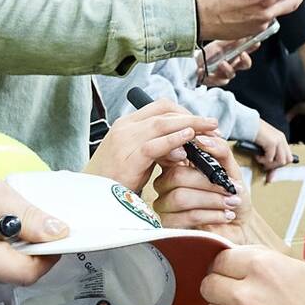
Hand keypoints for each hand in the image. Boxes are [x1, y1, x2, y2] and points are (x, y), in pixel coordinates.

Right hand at [86, 98, 218, 190]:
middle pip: (165, 112)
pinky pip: (154, 145)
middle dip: (192, 117)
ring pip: (162, 124)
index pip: (160, 107)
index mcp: (127, 124)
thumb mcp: (138, 158)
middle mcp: (125, 128)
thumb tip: (184, 146)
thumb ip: (158, 148)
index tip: (201, 122)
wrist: (91, 198)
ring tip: (210, 129)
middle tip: (213, 125)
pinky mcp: (128, 158)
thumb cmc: (115, 180)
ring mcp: (125, 141)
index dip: (184, 112)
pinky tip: (189, 140)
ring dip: (190, 125)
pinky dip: (174, 140)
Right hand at [152, 132, 244, 237]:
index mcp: (177, 165)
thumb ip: (220, 151)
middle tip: (230, 189)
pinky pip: (187, 217)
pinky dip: (212, 215)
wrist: (238, 227)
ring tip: (231, 203)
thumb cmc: (231, 197)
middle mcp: (166, 183)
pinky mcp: (170, 225)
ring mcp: (165, 205)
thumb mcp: (231, 170)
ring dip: (212, 200)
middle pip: (177, 177)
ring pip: (181, 198)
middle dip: (209, 183)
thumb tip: (204, 139)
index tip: (211, 156)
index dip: (187, 151)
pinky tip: (226, 215)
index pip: (173, 153)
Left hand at [196, 40, 252, 85]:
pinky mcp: (218, 81)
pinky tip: (207, 71)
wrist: (195, 64)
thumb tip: (242, 33)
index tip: (255, 41)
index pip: (249, 50)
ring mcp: (226, 74)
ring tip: (221, 63)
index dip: (253, 46)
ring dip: (228, 68)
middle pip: (246, 64)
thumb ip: (231, 40)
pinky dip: (214, 76)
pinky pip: (219, 80)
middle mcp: (233, 64)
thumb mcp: (219, 44)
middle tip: (242, 54)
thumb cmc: (209, 54)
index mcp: (236, 54)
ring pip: (232, 73)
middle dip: (246, 60)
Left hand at [201, 245, 304, 304]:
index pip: (220, 259)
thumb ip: (267, 267)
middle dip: (220, 288)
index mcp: (264, 267)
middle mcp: (248, 294)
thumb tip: (243, 266)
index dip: (227, 266)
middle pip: (208, 285)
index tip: (233, 274)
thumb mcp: (304, 272)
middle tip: (237, 296)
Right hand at [249, 119, 292, 171]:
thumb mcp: (263, 145)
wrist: (246, 123)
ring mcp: (278, 141)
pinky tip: (257, 155)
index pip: (288, 157)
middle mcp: (282, 139)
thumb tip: (268, 173)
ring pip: (281, 162)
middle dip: (276, 166)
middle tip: (264, 165)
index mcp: (281, 139)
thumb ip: (268, 156)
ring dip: (269, 164)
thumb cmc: (252, 134)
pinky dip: (263, 160)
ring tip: (260, 160)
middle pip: (287, 160)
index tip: (270, 175)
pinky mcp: (272, 143)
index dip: (279, 166)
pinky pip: (270, 159)